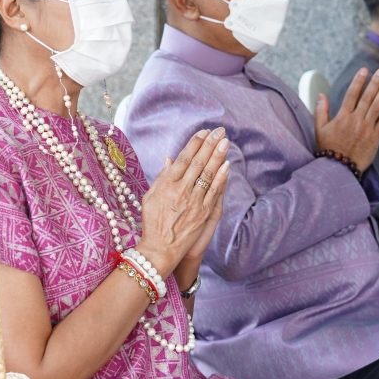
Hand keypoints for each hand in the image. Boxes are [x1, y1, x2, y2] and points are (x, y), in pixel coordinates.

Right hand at [138, 127, 230, 276]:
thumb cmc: (153, 222)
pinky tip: (227, 165)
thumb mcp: (150, 196)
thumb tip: (170, 159)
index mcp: (167, 184)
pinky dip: (221, 178)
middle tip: (220, 131)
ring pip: (208, 174)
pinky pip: (214, 191)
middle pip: (198, 162)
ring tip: (226, 142)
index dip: (195, 144)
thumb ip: (161, 177)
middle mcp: (181, 190)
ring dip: (218, 156)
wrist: (161, 248)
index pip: (184, 158)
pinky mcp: (203, 213)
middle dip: (210, 144)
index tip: (204, 132)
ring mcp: (194, 201)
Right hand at [315, 68, 378, 171]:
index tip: (364, 70)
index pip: (351, 94)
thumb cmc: (328, 148)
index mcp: (342, 117)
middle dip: (375, 83)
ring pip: (378, 107)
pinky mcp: (375, 138)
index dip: (359, 81)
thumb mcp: (319, 129)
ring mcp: (366, 129)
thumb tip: (321, 95)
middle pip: (367, 98)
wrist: (338, 168)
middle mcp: (356, 120)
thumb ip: (321, 111)